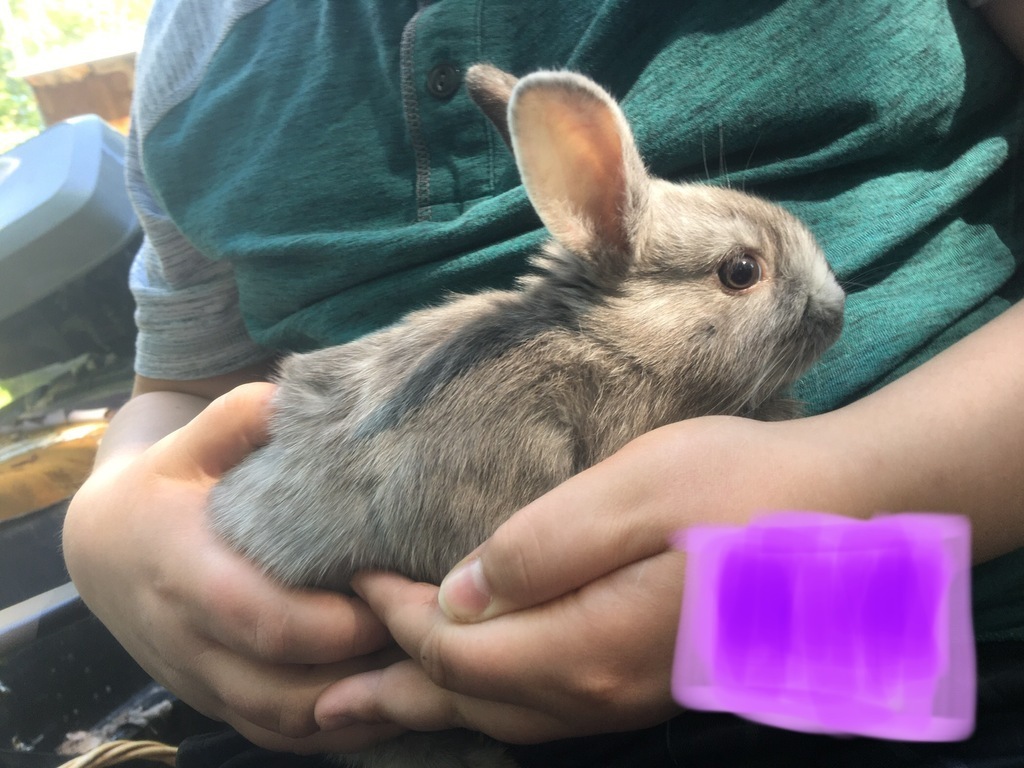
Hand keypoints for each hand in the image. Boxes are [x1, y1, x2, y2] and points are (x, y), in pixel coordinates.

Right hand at [63, 383, 402, 752]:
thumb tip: (298, 398)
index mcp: (183, 569)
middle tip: (425, 633)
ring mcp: (198, 679)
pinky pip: (274, 734)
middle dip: (363, 670)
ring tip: (419, 670)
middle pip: (283, 687)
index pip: (264, 619)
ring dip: (357, 707)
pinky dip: (333, 729)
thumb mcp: (191, 439)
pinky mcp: (212, 699)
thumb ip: (241, 416)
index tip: (396, 593)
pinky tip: (385, 700)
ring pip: (283, 721)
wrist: (101, 545)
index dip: (338, 623)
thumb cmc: (163, 484)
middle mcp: (187, 639)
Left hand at [314, 416, 827, 742]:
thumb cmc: (743, 487)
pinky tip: (479, 695)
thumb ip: (539, 547)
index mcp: (587, 644)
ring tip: (380, 708)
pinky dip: (491, 706)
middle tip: (318, 704)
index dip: (397, 615)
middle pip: (472, 701)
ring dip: (437, 708)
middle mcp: (602, 690)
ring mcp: (630, 695)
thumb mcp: (636, 492)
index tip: (352, 575)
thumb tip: (461, 592)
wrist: (848, 519)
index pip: (459, 646)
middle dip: (393, 690)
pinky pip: (548, 714)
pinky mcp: (649, 679)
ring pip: (508, 718)